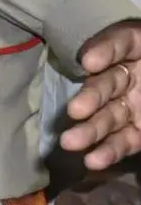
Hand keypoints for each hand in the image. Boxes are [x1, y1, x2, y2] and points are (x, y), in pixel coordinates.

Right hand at [60, 22, 140, 168]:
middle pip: (107, 83)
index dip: (105, 51)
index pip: (121, 43)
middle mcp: (133, 76)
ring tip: (71, 143)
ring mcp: (133, 105)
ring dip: (91, 130)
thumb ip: (131, 52)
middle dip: (91, 97)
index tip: (90, 62)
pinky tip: (94, 161)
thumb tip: (126, 63)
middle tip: (75, 111)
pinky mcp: (138, 132)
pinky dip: (109, 151)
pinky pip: (124, 141)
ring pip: (109, 115)